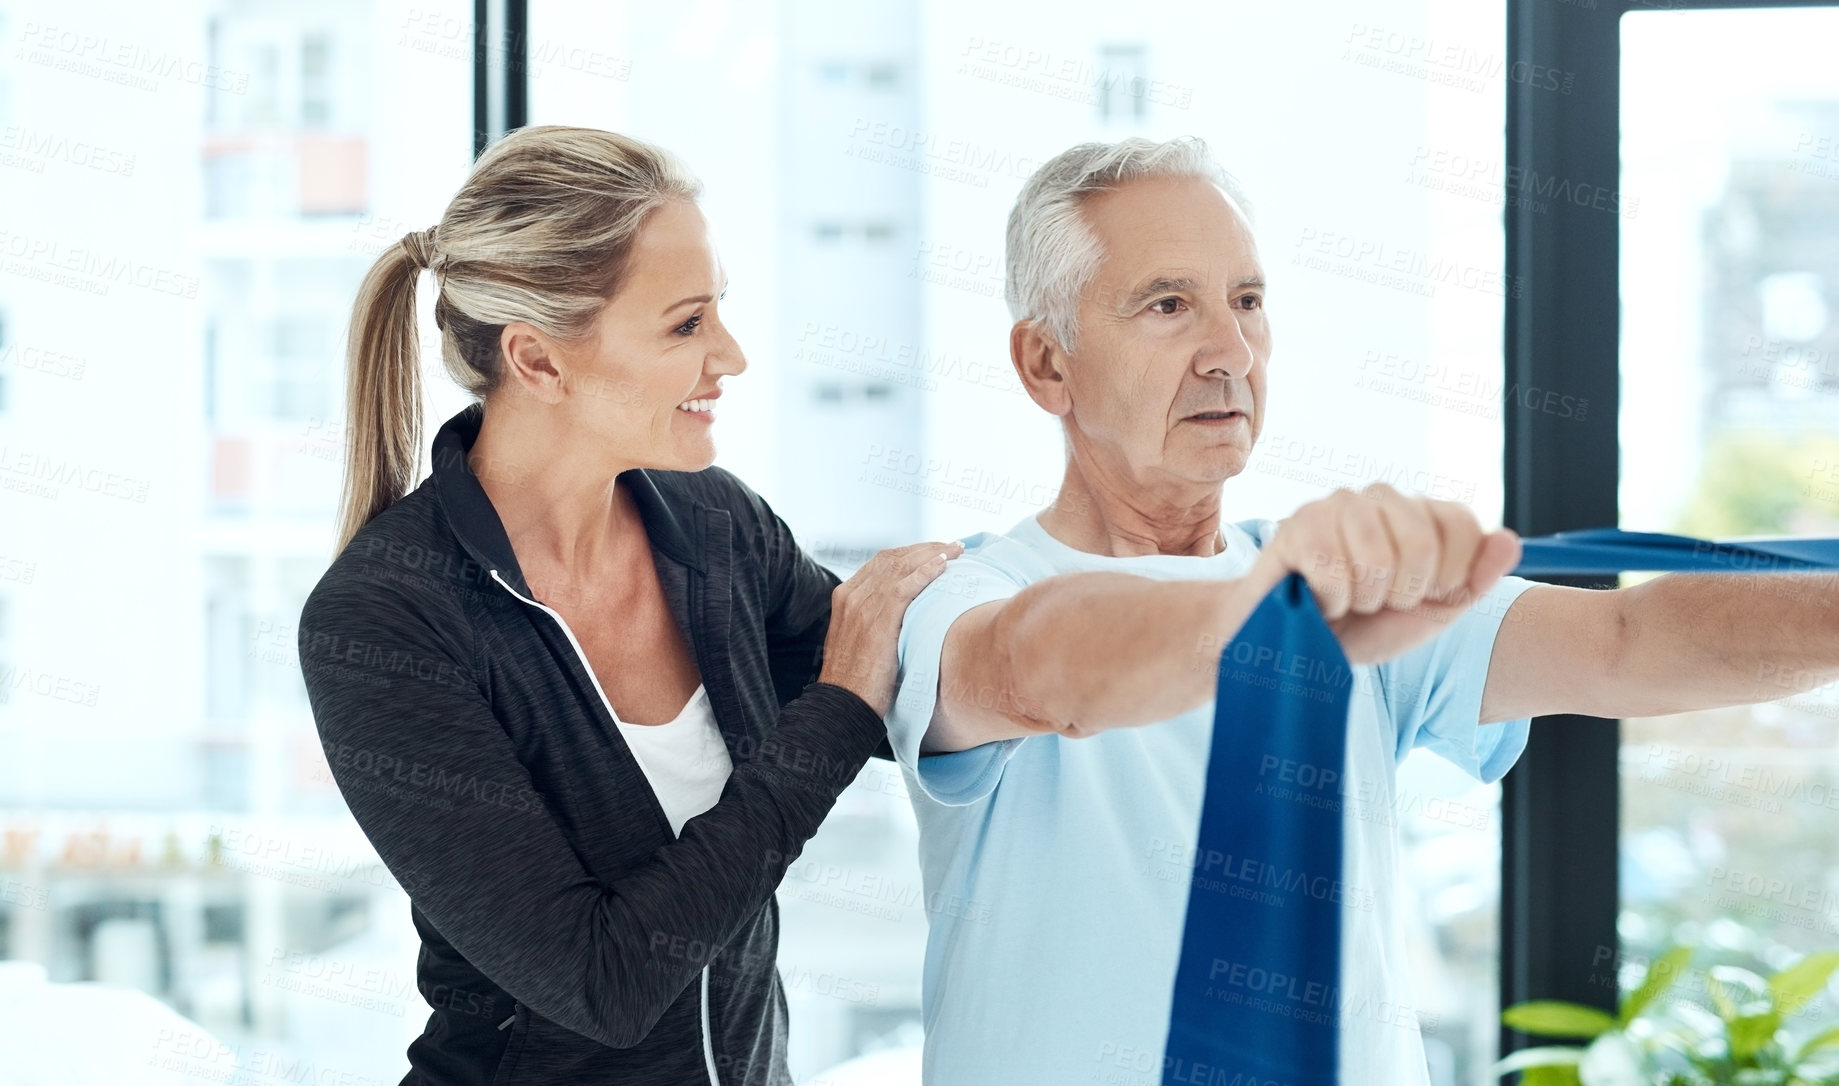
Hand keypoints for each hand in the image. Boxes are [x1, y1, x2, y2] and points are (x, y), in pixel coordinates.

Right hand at [818, 540, 965, 715]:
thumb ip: (876, 620)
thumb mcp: (862, 640)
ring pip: (901, 566)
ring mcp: (863, 605)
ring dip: (932, 554)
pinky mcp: (877, 620)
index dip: (912, 552)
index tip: (936, 552)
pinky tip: (944, 565)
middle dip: (926, 548)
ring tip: (957, 550)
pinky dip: (926, 571)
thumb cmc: (857, 679)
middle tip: (953, 546)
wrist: (843, 704)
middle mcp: (852, 595)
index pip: (882, 561)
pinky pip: (905, 586)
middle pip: (893, 558)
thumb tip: (907, 614)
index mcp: (846, 596)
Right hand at [1251, 484, 1521, 664]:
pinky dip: (1330, 602)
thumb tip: (1509, 541)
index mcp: (1418, 511)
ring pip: (1376, 559)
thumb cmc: (1363, 626)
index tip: (1420, 597)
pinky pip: (1334, 571)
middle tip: (1374, 601)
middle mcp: (1379, 497)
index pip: (1463, 525)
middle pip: (1421, 544)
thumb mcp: (1430, 612)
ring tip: (1345, 599)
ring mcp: (1335, 506)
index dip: (1449, 579)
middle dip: (1401, 593)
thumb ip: (1475, 580)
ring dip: (1362, 599)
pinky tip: (1317, 598)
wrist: (1296, 648)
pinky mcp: (1296, 528)